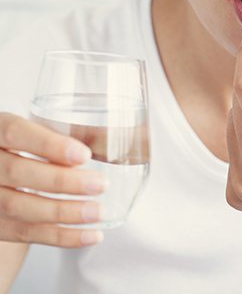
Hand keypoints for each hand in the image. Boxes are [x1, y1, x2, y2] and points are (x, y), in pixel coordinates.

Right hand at [0, 113, 105, 246]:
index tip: (84, 154)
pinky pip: (24, 234)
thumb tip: (105, 139)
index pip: (15, 133)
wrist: (2, 168)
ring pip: (18, 207)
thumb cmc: (26, 144)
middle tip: (100, 184)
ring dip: (64, 213)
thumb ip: (60, 133)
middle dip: (62, 181)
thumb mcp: (36, 129)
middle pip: (17, 172)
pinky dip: (61, 237)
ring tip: (98, 212)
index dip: (49, 145)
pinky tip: (90, 236)